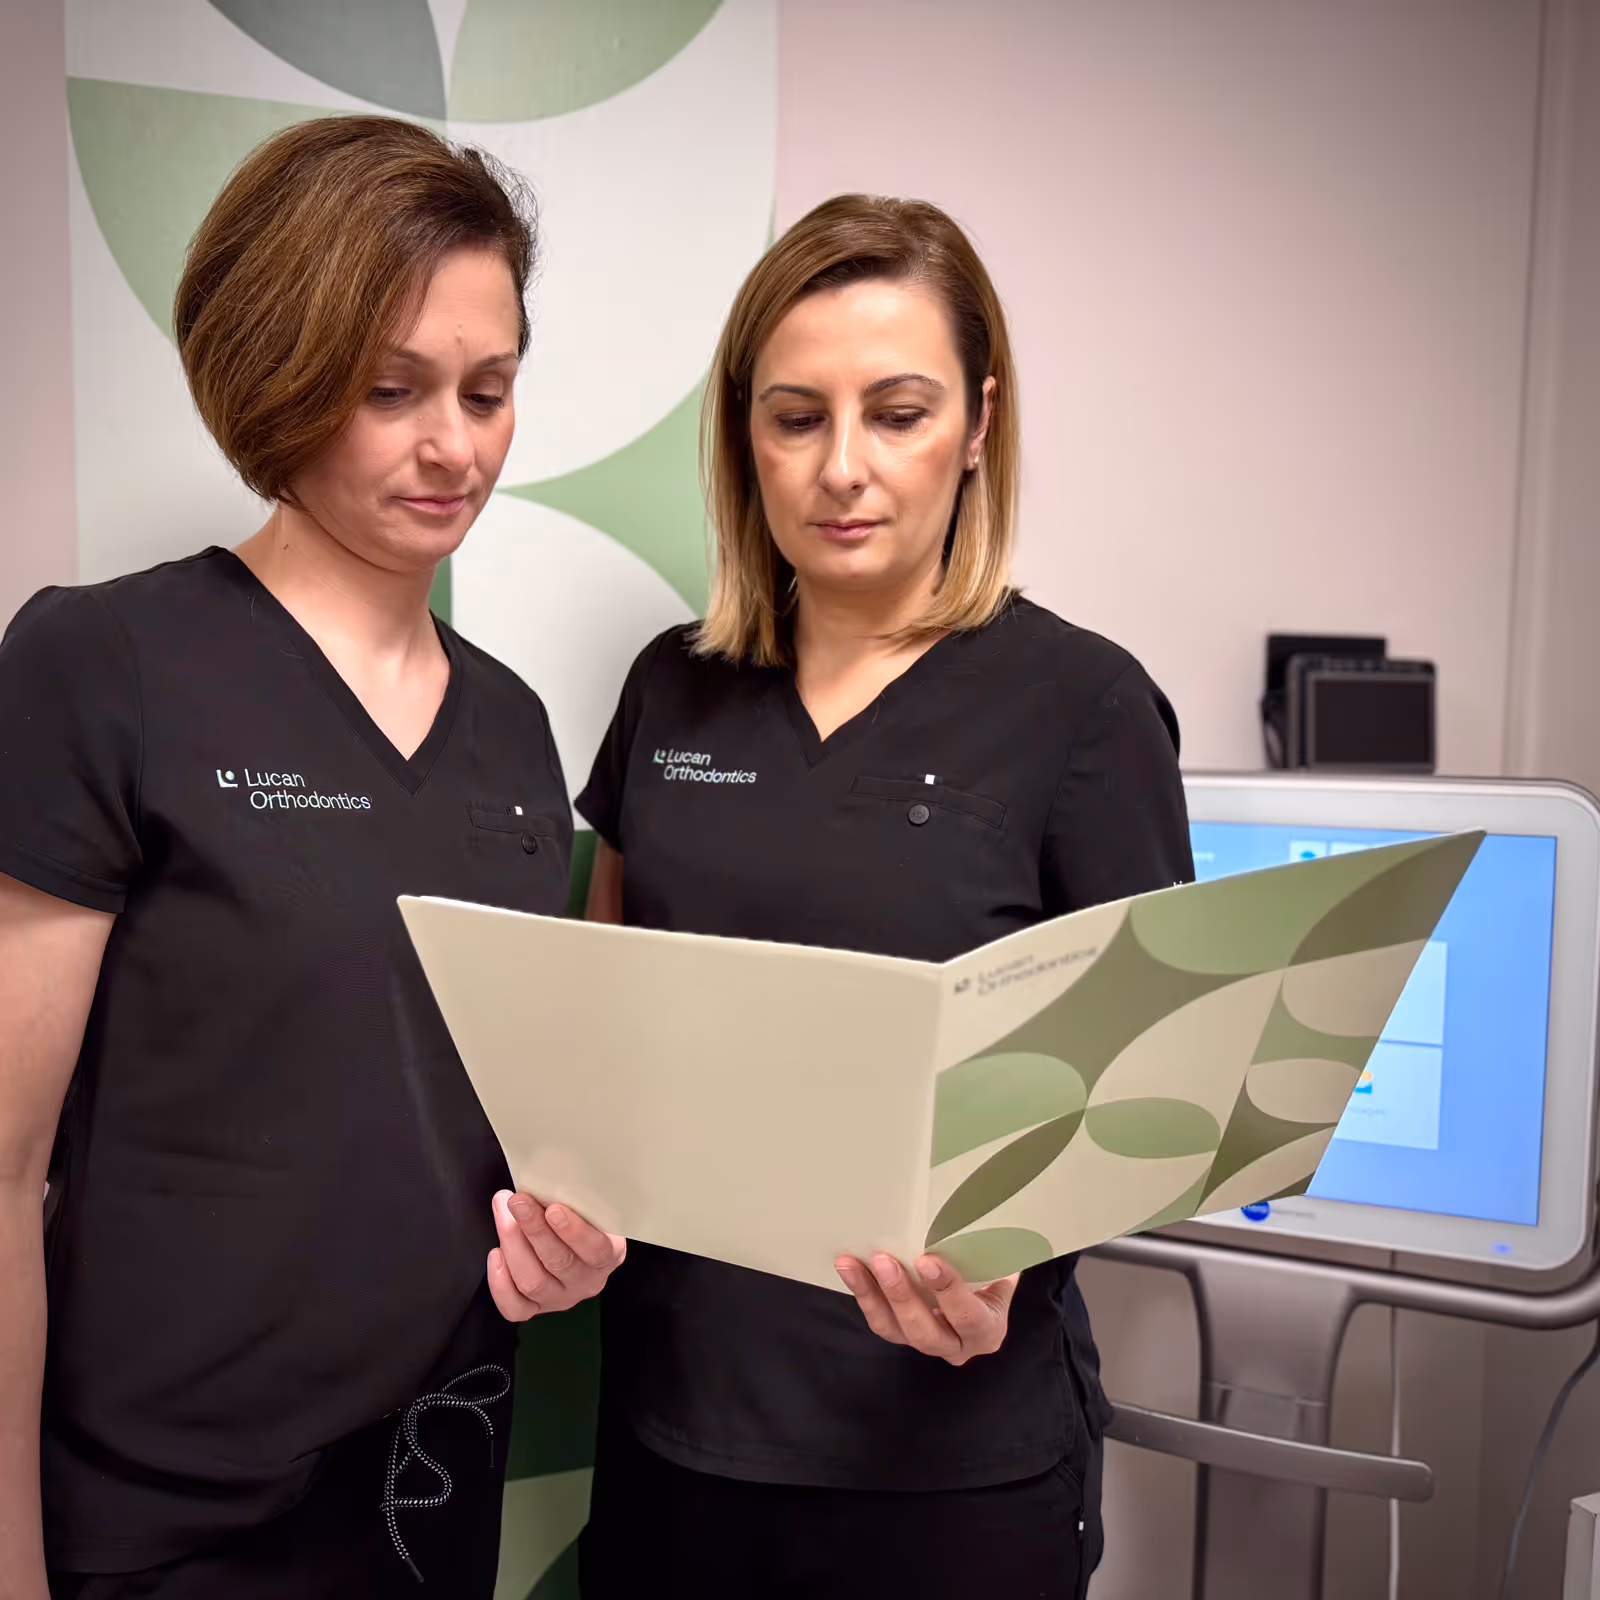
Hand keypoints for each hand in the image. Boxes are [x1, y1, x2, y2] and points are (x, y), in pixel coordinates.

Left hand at [487, 1190, 625, 1321]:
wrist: (573, 1238)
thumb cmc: (579, 1217)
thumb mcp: (589, 1206)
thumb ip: (575, 1198)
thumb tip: (544, 1180)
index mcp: (608, 1255)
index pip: (596, 1250)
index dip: (574, 1232)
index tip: (554, 1209)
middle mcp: (586, 1281)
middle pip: (559, 1263)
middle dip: (534, 1229)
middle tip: (518, 1202)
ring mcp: (560, 1298)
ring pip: (533, 1282)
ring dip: (513, 1245)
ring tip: (503, 1215)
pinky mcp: (535, 1308)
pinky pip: (514, 1307)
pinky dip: (500, 1283)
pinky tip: (496, 1254)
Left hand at [835, 1252, 1017, 1365]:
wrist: (986, 1290)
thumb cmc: (993, 1271)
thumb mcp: (999, 1264)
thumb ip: (984, 1253)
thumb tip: (963, 1216)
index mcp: (987, 1329)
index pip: (969, 1316)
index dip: (948, 1290)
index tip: (927, 1261)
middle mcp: (958, 1345)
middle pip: (925, 1332)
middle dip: (901, 1296)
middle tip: (884, 1261)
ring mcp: (927, 1343)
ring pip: (894, 1330)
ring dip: (871, 1295)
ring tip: (851, 1265)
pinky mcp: (903, 1335)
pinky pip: (880, 1322)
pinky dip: (864, 1295)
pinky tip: (850, 1270)